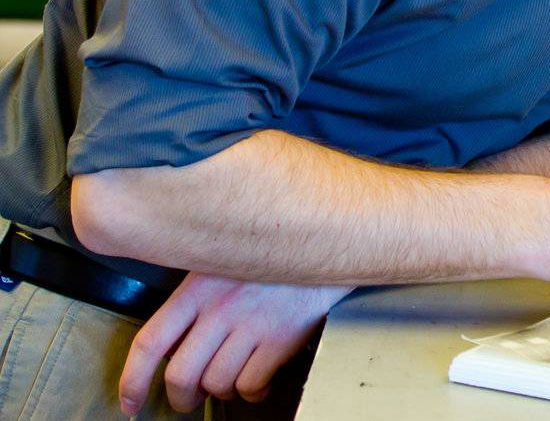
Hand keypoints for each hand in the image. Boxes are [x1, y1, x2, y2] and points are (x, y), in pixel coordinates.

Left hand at [119, 272, 351, 414]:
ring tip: (230, 381)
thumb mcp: (222, 260)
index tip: (130, 401)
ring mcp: (251, 324)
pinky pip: (251, 385)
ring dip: (220, 392)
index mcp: (197, 287)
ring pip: (216, 383)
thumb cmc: (272, 251)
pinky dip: (251, 392)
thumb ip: (195, 294)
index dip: (132, 379)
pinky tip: (258, 382)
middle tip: (187, 399)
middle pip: (180, 375)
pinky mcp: (281, 338)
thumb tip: (173, 341)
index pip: (150, 342)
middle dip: (180, 397)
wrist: (327, 239)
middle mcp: (220, 308)